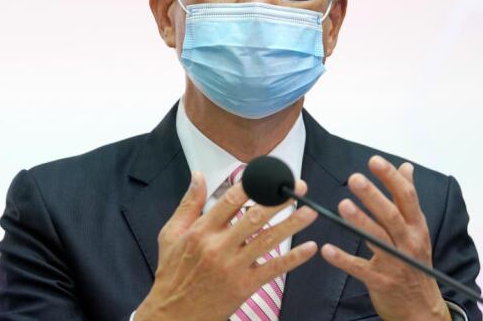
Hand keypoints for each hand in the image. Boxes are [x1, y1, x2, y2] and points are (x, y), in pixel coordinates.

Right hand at [134, 171, 318, 320]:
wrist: (175, 312)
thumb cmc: (174, 272)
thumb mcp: (172, 233)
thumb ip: (189, 203)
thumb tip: (198, 175)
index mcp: (202, 231)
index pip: (231, 200)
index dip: (252, 185)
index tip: (269, 175)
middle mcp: (219, 246)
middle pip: (255, 217)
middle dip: (279, 200)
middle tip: (298, 187)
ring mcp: (233, 267)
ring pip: (268, 240)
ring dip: (292, 224)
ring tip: (310, 212)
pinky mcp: (244, 286)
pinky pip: (273, 269)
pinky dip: (293, 258)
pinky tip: (309, 248)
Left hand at [321, 156, 449, 320]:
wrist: (421, 307)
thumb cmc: (415, 262)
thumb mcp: (417, 229)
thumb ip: (408, 198)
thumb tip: (406, 167)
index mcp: (416, 226)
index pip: (407, 197)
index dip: (391, 178)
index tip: (374, 161)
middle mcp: (408, 242)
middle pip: (391, 216)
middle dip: (373, 196)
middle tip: (354, 178)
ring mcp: (395, 263)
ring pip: (378, 239)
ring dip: (360, 221)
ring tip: (343, 205)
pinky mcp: (381, 281)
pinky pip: (360, 269)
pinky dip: (343, 259)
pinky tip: (327, 250)